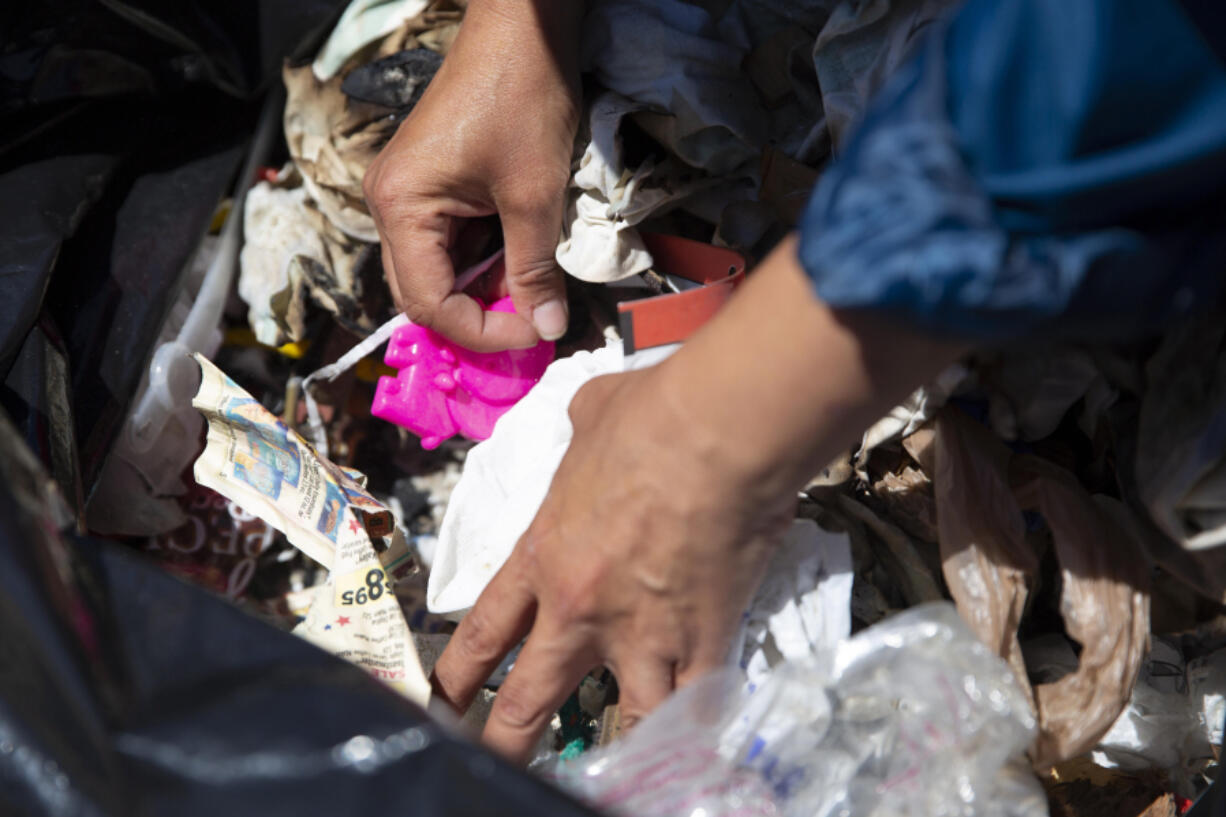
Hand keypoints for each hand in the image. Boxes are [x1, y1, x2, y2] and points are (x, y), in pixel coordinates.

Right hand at [363, 0, 581, 351]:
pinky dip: (484, 260)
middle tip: (534, 320)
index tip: (534, 333)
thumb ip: (534, 269)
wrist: (522, 27)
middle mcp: (389, 204)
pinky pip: (448, 242)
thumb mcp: (534, 195)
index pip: (428, 302)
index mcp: (401, 207)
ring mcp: (407, 193)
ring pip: (438, 270)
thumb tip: (547, 327)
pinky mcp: (429, 184)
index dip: (481, 331)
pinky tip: (519, 257)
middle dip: (480, 315)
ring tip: (533, 286)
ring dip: (485, 289)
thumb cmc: (522, 98)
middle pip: (424, 292)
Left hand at [429, 237, 964, 762]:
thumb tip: (594, 425)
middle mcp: (580, 610)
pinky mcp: (701, 641)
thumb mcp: (590, 417)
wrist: (716, 433)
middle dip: (504, 742)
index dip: (455, 678)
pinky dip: (692, 731)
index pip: (484, 632)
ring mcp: (641, 635)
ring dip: (612, 753)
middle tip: (492, 765)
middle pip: (527, 700)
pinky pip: (694, 707)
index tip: (440, 707)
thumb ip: (579, 439)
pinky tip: (689, 751)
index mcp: (543, 556)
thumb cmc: (650, 417)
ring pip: (617, 722)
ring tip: (607, 781)